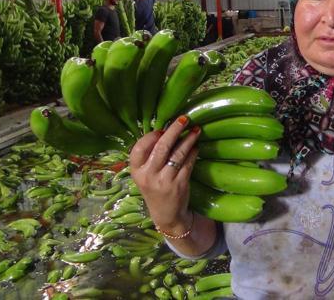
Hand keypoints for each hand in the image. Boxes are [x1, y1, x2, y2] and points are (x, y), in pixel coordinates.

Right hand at [129, 116, 200, 233]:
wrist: (166, 215)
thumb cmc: (155, 189)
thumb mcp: (145, 174)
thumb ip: (150, 156)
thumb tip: (166, 131)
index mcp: (137, 171)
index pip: (139, 148)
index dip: (151, 136)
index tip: (161, 129)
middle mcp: (148, 176)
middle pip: (161, 147)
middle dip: (174, 130)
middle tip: (184, 119)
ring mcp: (164, 181)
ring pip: (177, 154)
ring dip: (188, 139)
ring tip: (195, 130)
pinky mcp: (179, 185)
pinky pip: (188, 164)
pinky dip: (193, 153)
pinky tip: (196, 146)